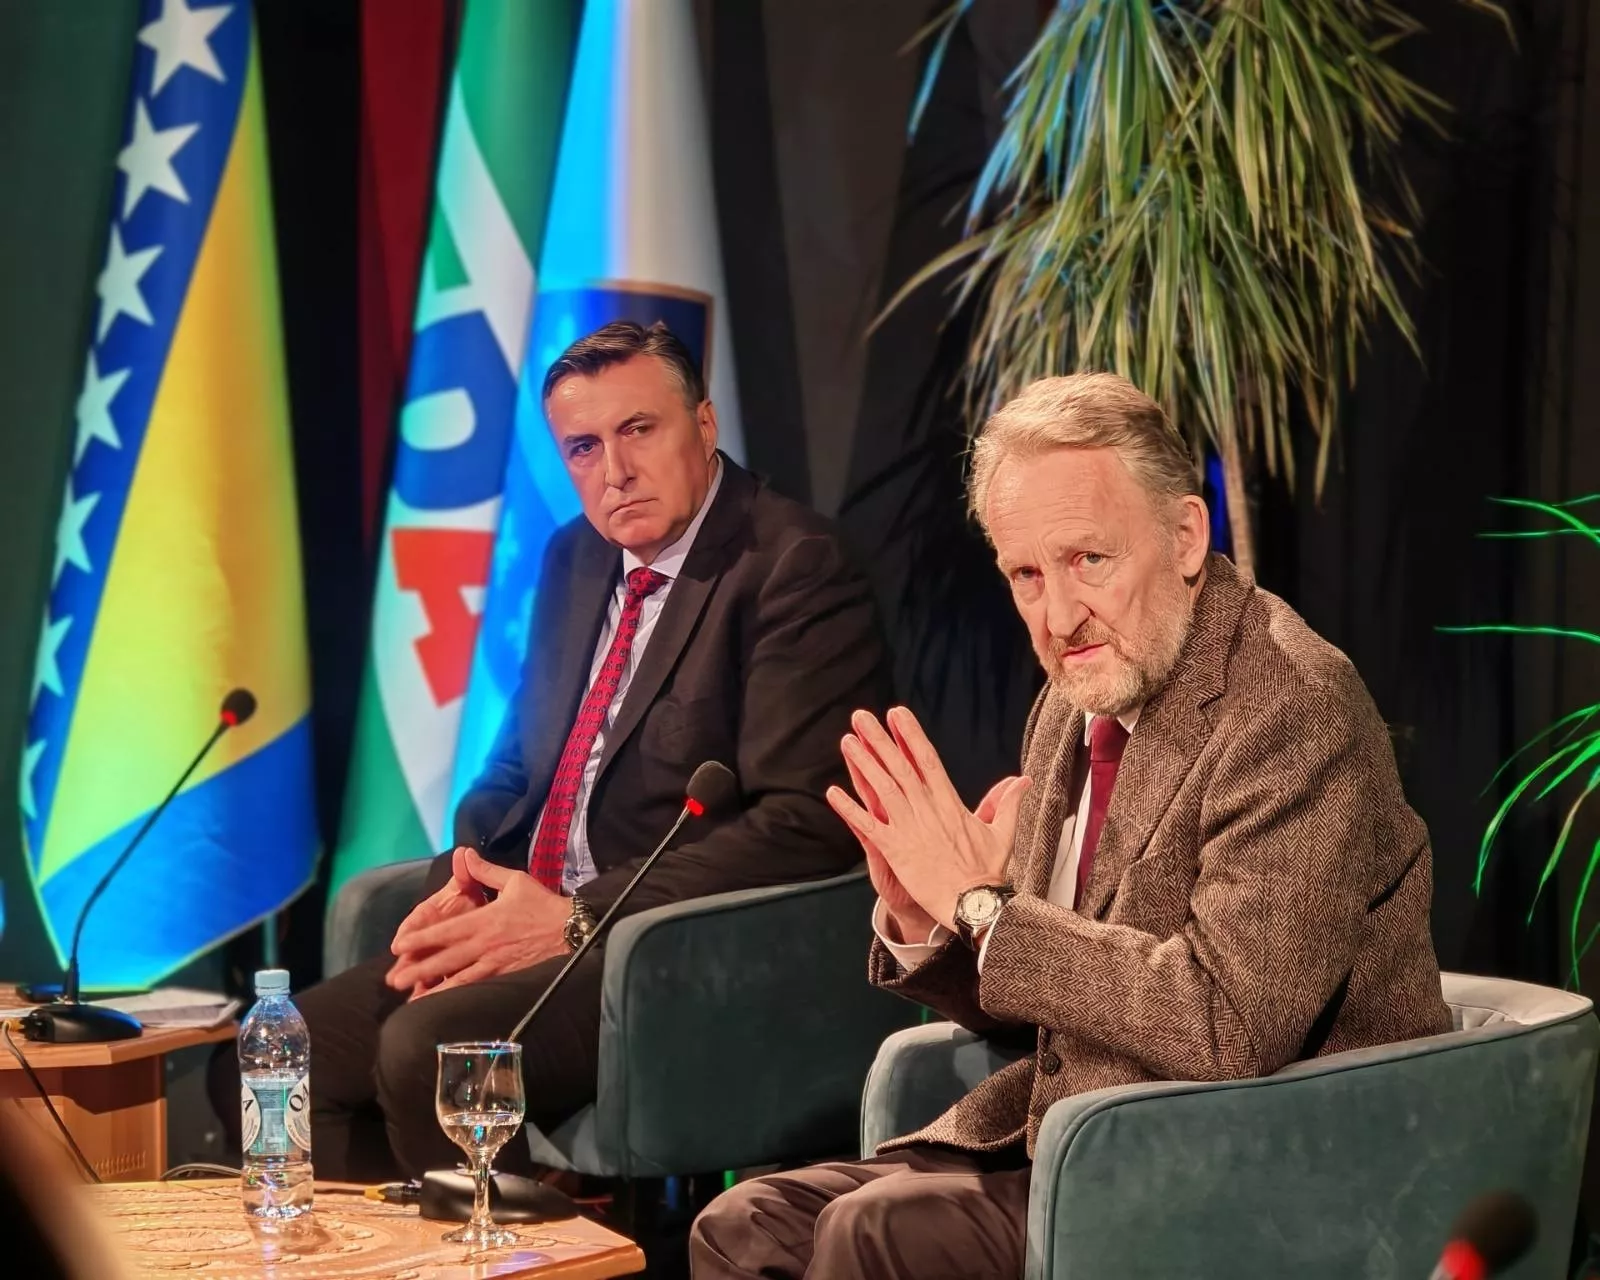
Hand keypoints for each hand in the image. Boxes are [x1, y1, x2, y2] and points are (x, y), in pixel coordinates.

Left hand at [386, 850, 569, 996]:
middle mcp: (484, 944)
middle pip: (445, 959)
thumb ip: (486, 871)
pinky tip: (444, 1004)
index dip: (421, 938)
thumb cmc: (542, 904)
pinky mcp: (504, 975)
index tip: (399, 945)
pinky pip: (477, 987)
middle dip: (418, 969)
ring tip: (411, 1000)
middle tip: (394, 980)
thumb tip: (465, 854)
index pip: (446, 931)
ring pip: (458, 978)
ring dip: (433, 988)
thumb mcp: (515, 880)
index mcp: (484, 920)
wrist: (569, 930)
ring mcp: (494, 963)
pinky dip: (458, 996)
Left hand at [828, 707, 1030, 932]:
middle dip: (880, 740)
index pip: (927, 760)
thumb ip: (1007, 803)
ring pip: (883, 789)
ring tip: (847, 741)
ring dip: (863, 764)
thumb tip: (1022, 781)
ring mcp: (910, 829)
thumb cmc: (987, 873)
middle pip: (900, 767)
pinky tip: (832, 793)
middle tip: (861, 717)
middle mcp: (928, 811)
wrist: (974, 904)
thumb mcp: (1002, 833)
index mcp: (950, 804)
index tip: (896, 714)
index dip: (910, 735)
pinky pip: (868, 826)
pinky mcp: (896, 851)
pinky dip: (850, 809)